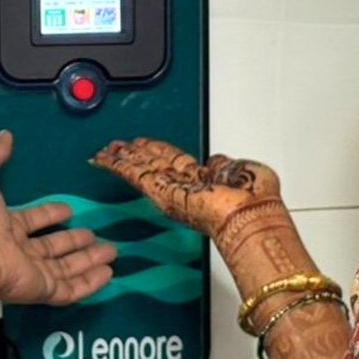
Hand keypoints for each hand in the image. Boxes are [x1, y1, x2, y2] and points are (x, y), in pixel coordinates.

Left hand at [0, 131, 115, 305]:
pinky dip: (90, 284)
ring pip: (66, 268)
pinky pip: (71, 290)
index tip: (68, 209)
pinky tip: (108, 274)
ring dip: (88, 260)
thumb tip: (4, 135)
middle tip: (94, 234)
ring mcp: (33, 273)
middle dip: (75, 240)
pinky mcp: (43, 290)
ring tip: (110, 252)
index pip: (33, 222)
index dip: (49, 214)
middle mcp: (20, 251)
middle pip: (54, 247)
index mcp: (6, 227)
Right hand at [90, 137, 280, 237]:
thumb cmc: (254, 199)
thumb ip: (223, 165)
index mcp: (202, 181)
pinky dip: (118, 166)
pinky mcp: (161, 194)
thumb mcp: (241, 171)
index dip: (156, 151)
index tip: (142, 143)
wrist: (250, 214)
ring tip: (105, 151)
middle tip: (115, 146)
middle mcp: (183, 188)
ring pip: (140, 170)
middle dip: (133, 155)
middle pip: (151, 165)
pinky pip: (135, 176)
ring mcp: (171, 192)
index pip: (172, 162)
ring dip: (121, 159)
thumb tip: (214, 161)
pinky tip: (104, 159)